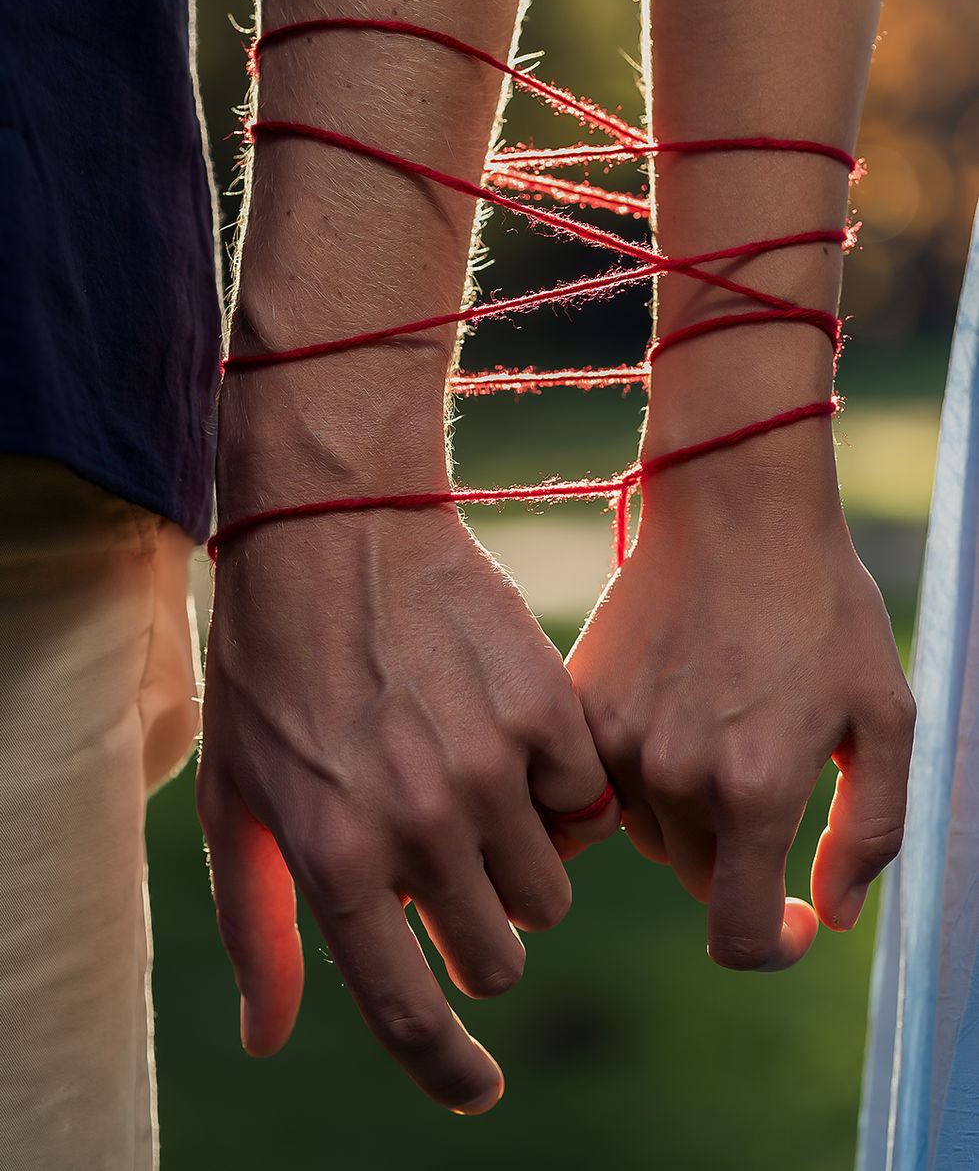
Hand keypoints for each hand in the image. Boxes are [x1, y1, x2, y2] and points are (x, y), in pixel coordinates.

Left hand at [197, 506, 618, 1111]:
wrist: (337, 530)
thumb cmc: (272, 666)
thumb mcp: (236, 797)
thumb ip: (257, 926)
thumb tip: (265, 1038)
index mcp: (338, 859)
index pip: (409, 1014)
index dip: (449, 1072)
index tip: (476, 1089)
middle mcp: (420, 827)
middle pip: (496, 958)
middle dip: (476, 936)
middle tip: (449, 875)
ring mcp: (492, 769)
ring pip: (549, 891)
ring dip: (518, 866)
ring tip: (478, 796)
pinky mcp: (546, 713)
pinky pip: (587, 805)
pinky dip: (557, 794)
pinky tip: (511, 741)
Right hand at [566, 476, 914, 970]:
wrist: (735, 508)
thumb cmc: (823, 606)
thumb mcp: (883, 715)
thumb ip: (868, 833)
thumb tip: (828, 914)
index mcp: (754, 788)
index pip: (738, 936)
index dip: (772, 945)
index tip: (791, 916)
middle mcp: (674, 776)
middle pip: (697, 878)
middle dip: (738, 855)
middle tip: (766, 775)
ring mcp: (617, 739)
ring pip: (649, 833)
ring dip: (684, 813)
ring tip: (718, 729)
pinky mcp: (581, 705)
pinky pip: (603, 782)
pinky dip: (637, 774)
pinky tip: (671, 712)